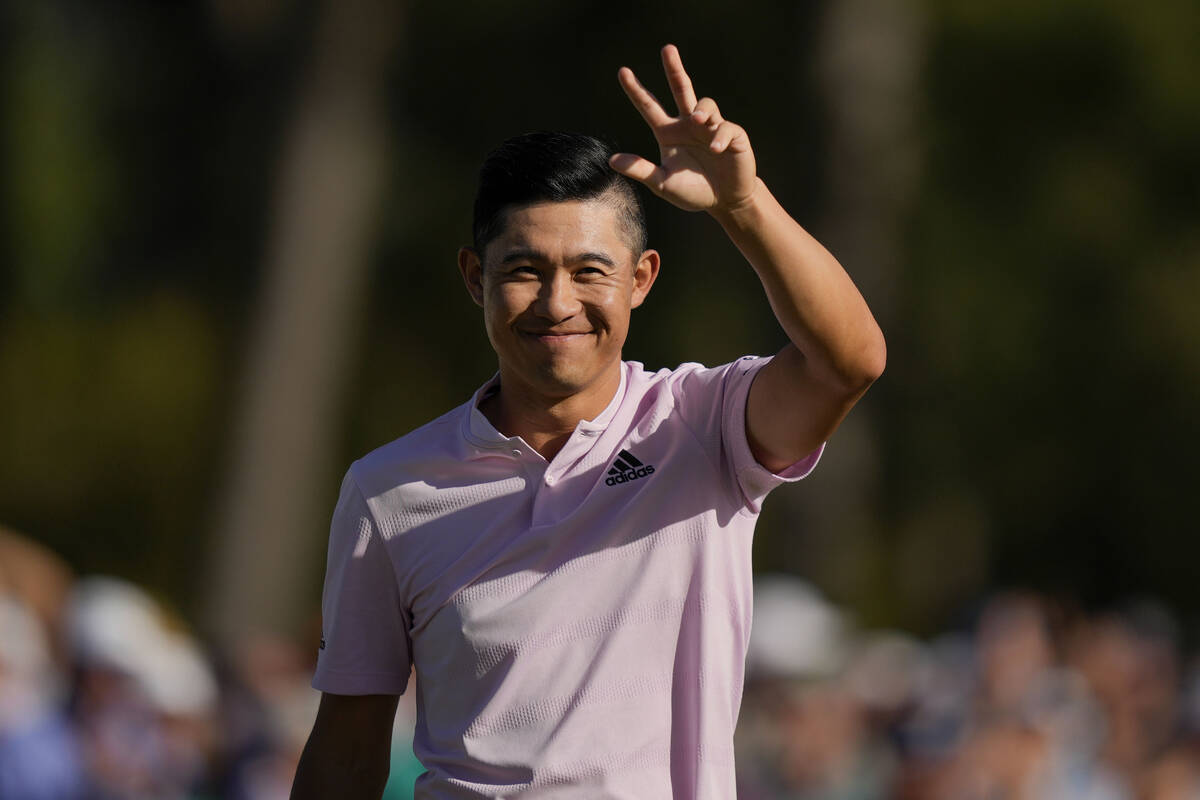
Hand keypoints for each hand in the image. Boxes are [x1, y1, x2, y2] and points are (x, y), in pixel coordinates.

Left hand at [611, 45, 757, 213]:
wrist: (724, 201)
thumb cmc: (692, 191)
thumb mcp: (662, 183)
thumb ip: (640, 170)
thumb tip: (612, 160)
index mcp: (669, 132)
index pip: (649, 106)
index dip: (636, 89)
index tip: (622, 71)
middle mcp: (688, 124)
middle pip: (681, 89)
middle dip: (674, 68)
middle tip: (667, 49)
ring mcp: (711, 128)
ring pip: (705, 105)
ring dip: (701, 109)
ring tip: (697, 118)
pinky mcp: (733, 136)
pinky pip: (725, 129)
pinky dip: (720, 136)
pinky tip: (716, 149)